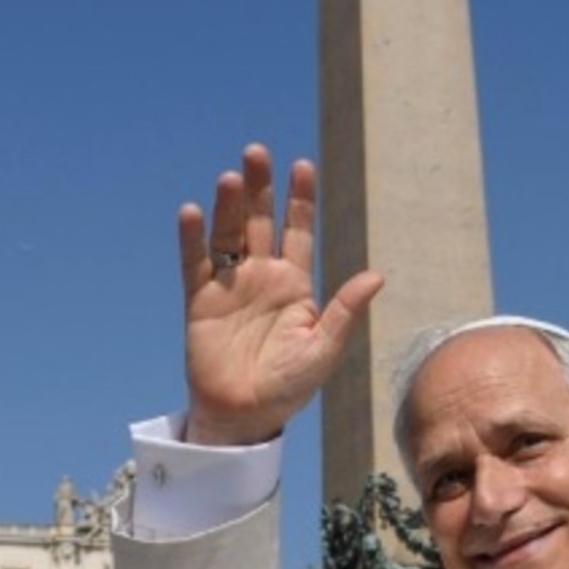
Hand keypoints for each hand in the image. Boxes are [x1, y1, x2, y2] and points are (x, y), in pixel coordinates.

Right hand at [178, 145, 382, 446]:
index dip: (300, 199)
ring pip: (227, 235)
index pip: (298, 230)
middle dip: (259, 188)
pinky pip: (194, 264)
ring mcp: (229, 286)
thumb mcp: (324, 349)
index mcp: (294, 283)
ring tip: (230, 178)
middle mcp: (261, 277)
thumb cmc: (289, 387)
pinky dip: (192, 239)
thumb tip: (377, 276)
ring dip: (228, 206)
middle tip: (256, 153)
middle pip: (259, 220)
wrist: (244, 415)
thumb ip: (345, 312)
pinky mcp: (199, 302)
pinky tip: (192, 212)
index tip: (302, 165)